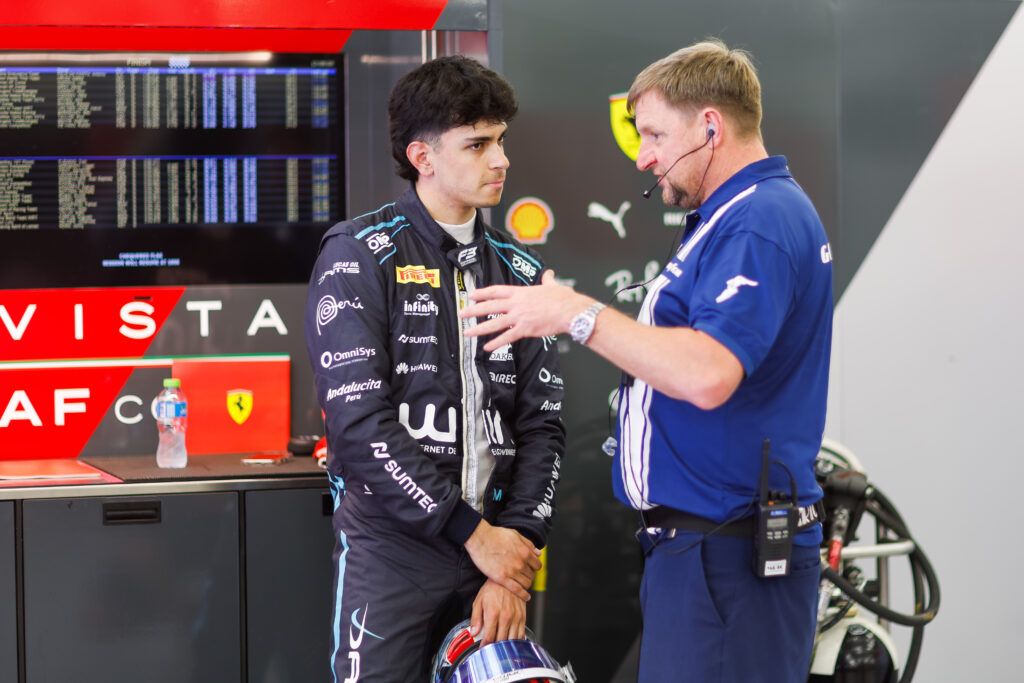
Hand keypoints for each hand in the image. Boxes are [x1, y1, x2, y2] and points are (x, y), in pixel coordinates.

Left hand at [459, 270, 592, 350]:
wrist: (570, 311)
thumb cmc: (563, 298)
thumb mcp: (553, 286)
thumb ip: (548, 280)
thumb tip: (549, 274)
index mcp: (521, 292)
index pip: (496, 291)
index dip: (482, 293)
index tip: (471, 295)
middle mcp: (516, 304)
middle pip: (490, 307)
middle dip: (473, 310)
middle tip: (462, 313)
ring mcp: (519, 317)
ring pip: (494, 323)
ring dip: (479, 328)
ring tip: (467, 333)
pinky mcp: (525, 329)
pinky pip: (507, 337)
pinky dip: (496, 343)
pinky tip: (487, 348)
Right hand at [464, 521, 540, 600]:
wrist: (480, 538)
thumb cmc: (496, 535)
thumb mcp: (516, 535)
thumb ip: (528, 545)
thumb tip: (538, 553)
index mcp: (525, 552)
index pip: (537, 565)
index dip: (534, 567)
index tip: (530, 569)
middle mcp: (521, 563)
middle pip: (532, 575)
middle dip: (529, 576)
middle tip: (523, 576)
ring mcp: (512, 571)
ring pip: (526, 583)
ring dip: (526, 584)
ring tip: (521, 584)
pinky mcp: (502, 578)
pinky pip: (517, 590)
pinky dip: (523, 595)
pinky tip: (525, 597)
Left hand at [471, 579, 526, 644]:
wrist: (508, 578)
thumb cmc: (492, 589)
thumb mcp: (479, 601)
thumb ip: (475, 618)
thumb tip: (473, 632)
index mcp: (493, 613)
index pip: (489, 637)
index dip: (485, 645)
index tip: (482, 648)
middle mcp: (505, 617)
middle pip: (500, 640)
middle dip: (494, 647)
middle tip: (490, 649)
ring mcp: (515, 617)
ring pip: (512, 639)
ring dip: (505, 645)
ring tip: (500, 646)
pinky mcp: (523, 616)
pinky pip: (521, 633)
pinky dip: (516, 640)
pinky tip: (510, 640)